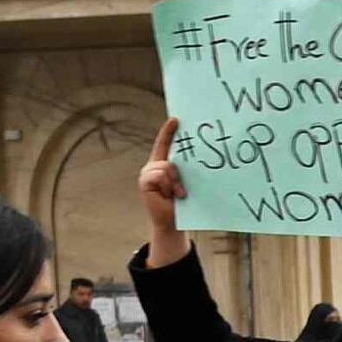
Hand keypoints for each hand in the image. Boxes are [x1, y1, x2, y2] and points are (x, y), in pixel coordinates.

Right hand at [138, 114, 188, 263]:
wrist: (172, 222)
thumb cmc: (182, 203)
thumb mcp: (185, 184)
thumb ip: (185, 171)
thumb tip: (197, 161)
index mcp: (164, 163)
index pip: (164, 143)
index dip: (168, 131)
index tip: (176, 119)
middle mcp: (154, 165)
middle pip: (168, 157)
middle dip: (179, 172)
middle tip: (183, 189)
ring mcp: (148, 173)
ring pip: (166, 166)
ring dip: (176, 182)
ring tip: (179, 194)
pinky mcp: (144, 181)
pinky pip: (159, 175)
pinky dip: (169, 185)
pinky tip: (172, 195)